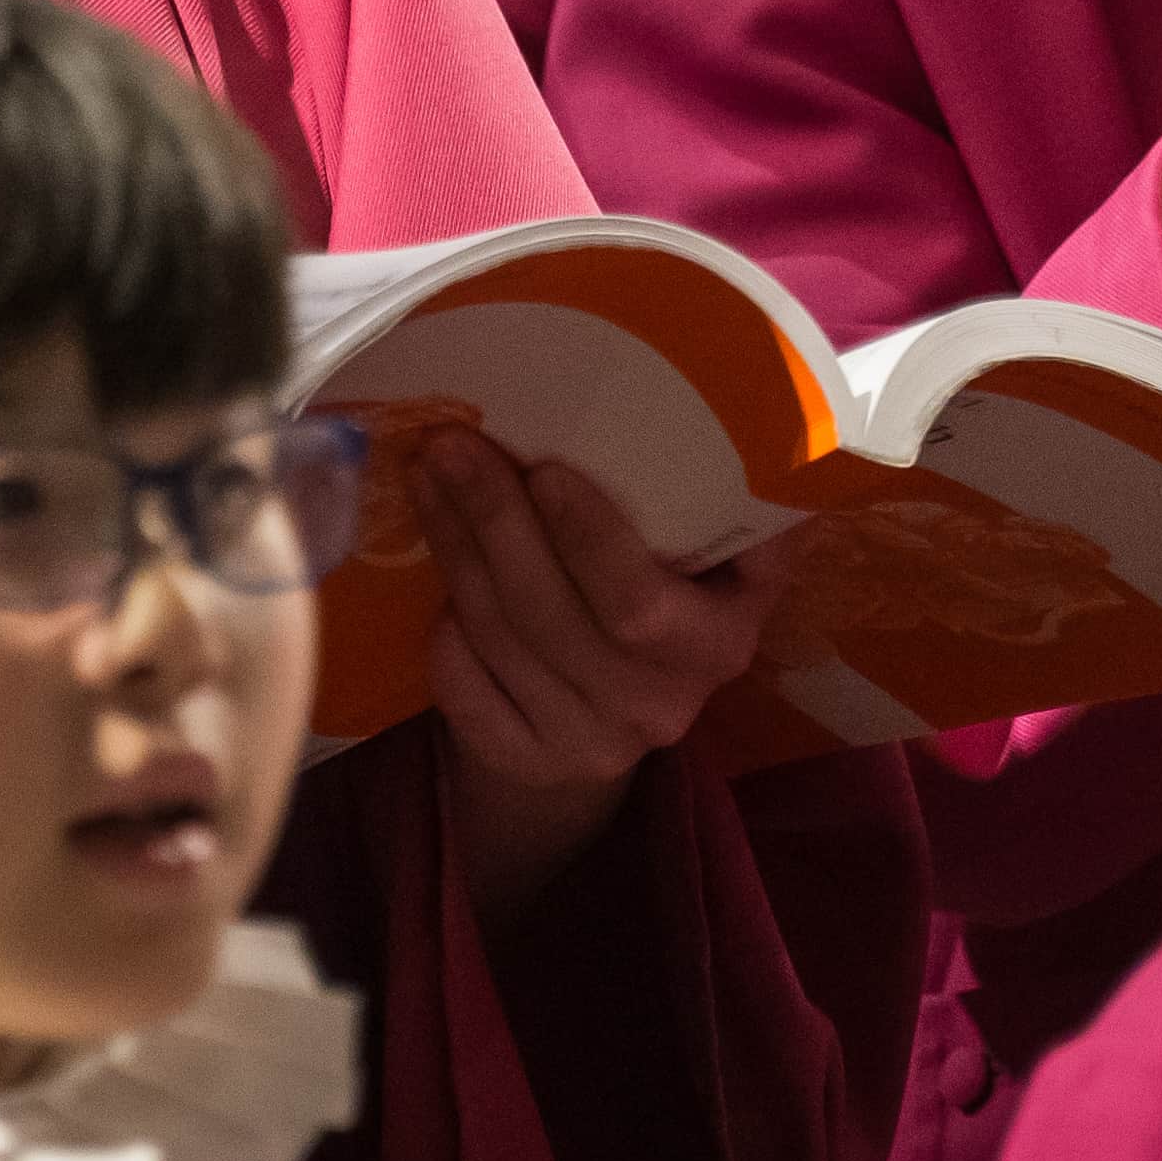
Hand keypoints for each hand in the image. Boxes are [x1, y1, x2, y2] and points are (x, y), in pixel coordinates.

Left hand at [411, 419, 775, 905]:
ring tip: (429, 478)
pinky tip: (435, 581)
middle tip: (450, 444)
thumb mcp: (724, 559)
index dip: (589, 539)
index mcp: (719, 642)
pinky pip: (465, 697)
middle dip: (494, 521)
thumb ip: (727, 498)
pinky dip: (445, 637)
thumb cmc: (674, 595)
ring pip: (501, 639)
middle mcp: (661, 705)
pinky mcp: (530, 764)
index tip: (545, 468)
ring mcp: (592, 744)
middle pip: (552, 613)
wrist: (626, 712)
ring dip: (455, 550)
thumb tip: (732, 396)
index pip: (641, 600)